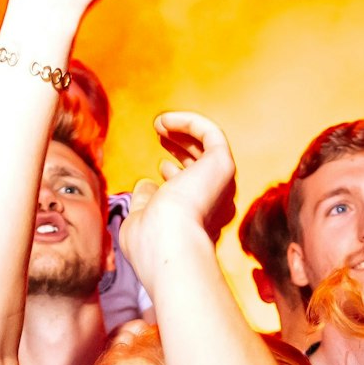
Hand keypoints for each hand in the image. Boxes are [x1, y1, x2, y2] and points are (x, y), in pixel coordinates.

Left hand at [117, 111, 235, 274]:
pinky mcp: (222, 164)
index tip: (161, 167)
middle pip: (204, 166)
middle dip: (184, 147)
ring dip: (185, 131)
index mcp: (202, 220)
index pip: (197, 191)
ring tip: (159, 123)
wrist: (169, 244)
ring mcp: (222, 184)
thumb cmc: (151, 243)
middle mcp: (218, 203)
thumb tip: (146, 184)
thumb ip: (145, 202)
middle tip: (161, 133)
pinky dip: (189, 122)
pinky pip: (210, 134)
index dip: (180, 175)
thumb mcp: (140, 220)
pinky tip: (164, 120)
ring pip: (210, 148)